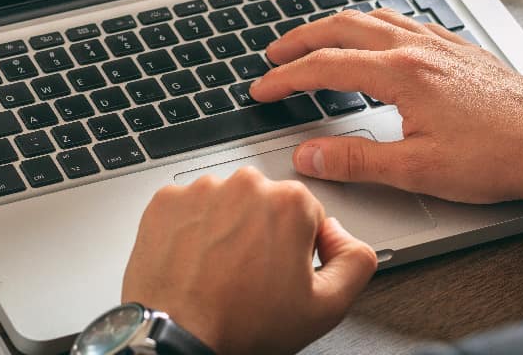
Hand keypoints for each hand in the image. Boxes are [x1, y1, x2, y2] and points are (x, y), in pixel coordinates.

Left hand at [121, 167, 376, 354]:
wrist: (177, 337)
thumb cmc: (242, 324)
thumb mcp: (326, 307)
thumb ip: (355, 261)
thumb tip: (344, 236)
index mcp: (290, 202)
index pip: (307, 215)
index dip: (298, 248)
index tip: (282, 272)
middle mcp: (246, 185)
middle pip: (265, 204)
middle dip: (262, 233)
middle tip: (250, 276)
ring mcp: (202, 190)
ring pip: (226, 203)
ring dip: (226, 229)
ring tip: (219, 271)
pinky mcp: (166, 200)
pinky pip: (188, 208)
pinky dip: (191, 229)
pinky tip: (194, 261)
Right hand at [251, 10, 522, 240]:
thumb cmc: (498, 157)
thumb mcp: (417, 169)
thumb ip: (355, 161)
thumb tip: (309, 157)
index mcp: (400, 73)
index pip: (325, 67)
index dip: (286, 78)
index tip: (262, 89)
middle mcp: (418, 48)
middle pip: (342, 27)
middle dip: (301, 39)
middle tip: (275, 53)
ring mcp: (441, 43)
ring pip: (375, 16)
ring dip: (337, 25)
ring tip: (317, 38)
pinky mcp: (461, 49)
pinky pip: (407, 20)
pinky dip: (377, 23)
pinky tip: (382, 36)